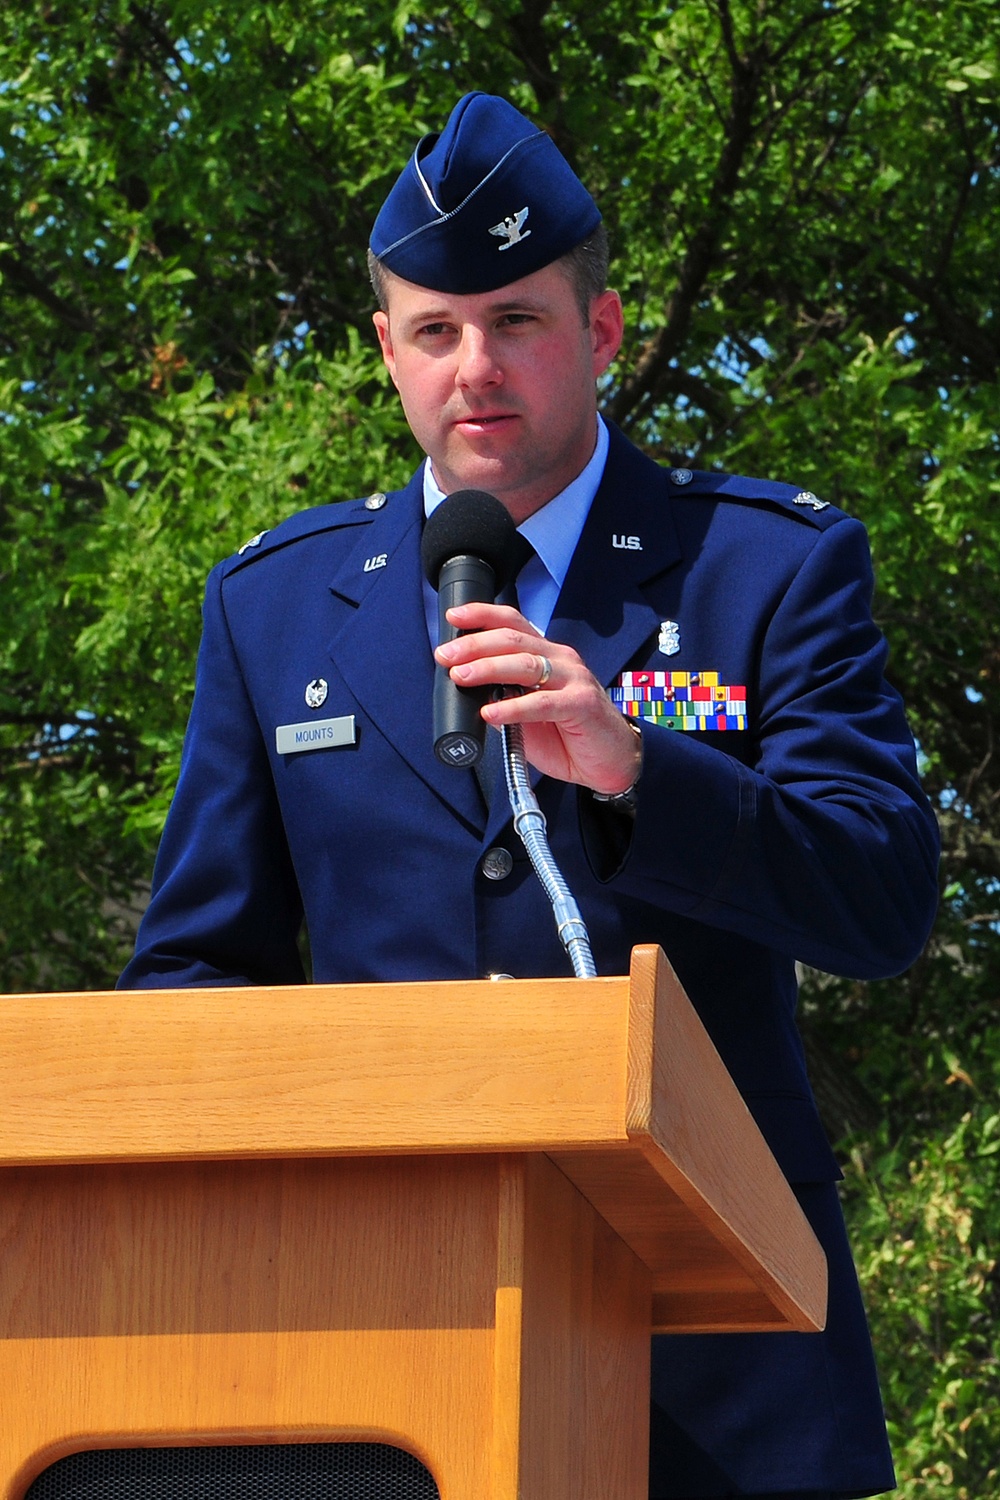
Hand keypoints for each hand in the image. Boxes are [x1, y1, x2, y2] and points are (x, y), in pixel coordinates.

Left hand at [434, 601, 640, 794]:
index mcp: (547, 655)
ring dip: (488, 668)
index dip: (482, 616)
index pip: (513, 624)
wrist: (610, 762)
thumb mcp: (529, 713)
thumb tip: (468, 692)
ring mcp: (574, 680)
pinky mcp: (582, 704)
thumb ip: (504, 698)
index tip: (453, 617)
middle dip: (474, 645)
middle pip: (514, 640)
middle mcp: (561, 659)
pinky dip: (512, 707)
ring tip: (461, 676)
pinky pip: (541, 702)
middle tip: (445, 655)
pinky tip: (490, 712)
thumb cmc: (569, 735)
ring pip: (525, 664)